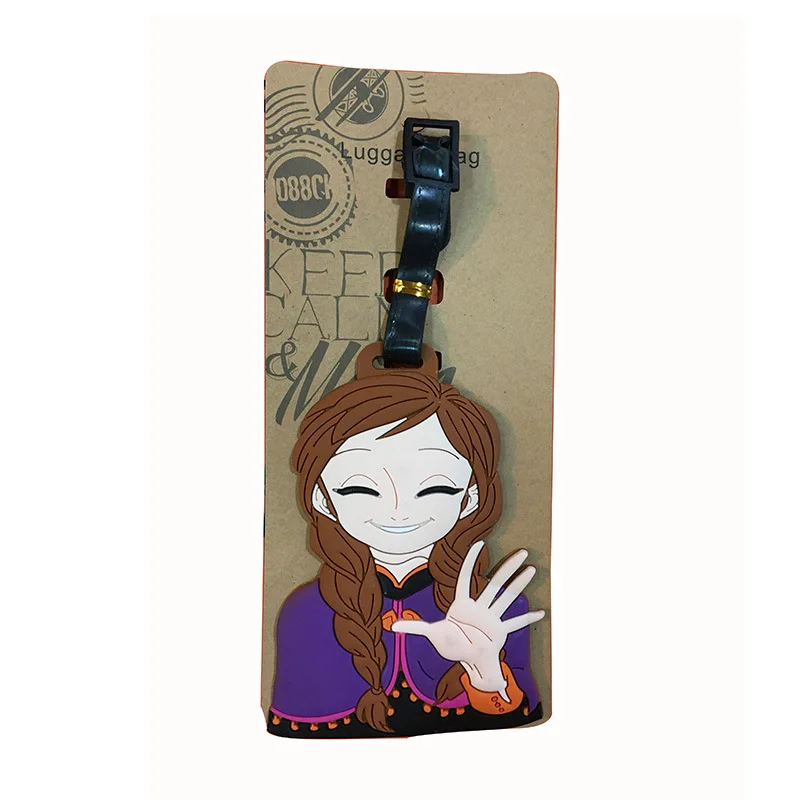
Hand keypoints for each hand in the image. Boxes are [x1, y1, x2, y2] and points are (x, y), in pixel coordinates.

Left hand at [392, 541, 544, 700]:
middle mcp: (480, 608)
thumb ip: (413, 629)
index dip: (472, 562)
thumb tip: (390, 627)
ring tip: (533, 570)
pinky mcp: (500, 631)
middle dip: (508, 568)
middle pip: (495, 583)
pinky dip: (528, 618)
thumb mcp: (432, 635)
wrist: (466, 660)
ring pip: (507, 598)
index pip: (466, 578)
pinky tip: (541, 612)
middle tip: (523, 552)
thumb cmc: (450, 644)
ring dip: (520, 585)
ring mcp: (492, 617)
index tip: (480, 544)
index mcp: (463, 605)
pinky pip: (515, 623)